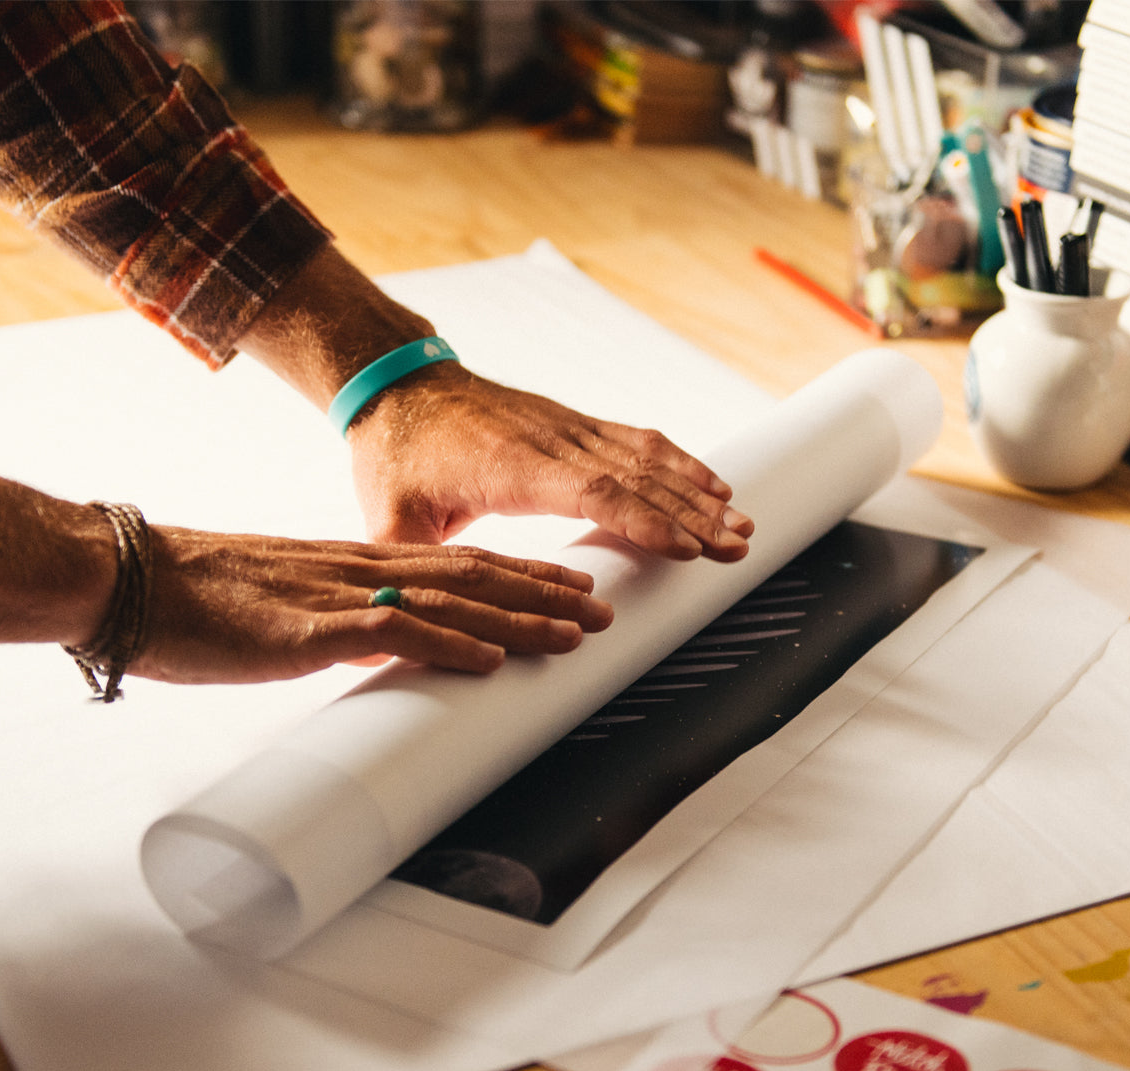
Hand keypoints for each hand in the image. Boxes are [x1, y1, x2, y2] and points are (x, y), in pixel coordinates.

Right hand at [132, 528, 613, 683]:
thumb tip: (380, 648)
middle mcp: (361, 570)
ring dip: (517, 619)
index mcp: (359, 563)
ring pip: (449, 600)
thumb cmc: (203, 597)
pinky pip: (390, 633)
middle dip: (544, 594)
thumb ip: (341, 622)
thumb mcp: (291, 606)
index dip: (522, 575)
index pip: (459, 563)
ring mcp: (338, 596)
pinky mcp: (306, 631)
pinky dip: (447, 644)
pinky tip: (490, 659)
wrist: (130, 580)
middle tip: (604, 609)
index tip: (571, 586)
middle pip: (473, 576)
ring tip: (575, 633)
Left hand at [347, 362, 754, 559]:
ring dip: (696, 490)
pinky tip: (712, 484)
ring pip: (646, 457)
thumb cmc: (395, 455)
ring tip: (741, 523)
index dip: (642, 519)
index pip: (592, 491)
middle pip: (635, 476)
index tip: (687, 547)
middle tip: (737, 547)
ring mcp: (567, 429)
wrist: (399, 385)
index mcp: (512, 468)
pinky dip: (680, 462)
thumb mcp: (388, 518)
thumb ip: (411, 570)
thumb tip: (418, 625)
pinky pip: (637, 440)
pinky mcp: (574, 425)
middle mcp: (551, 441)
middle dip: (691, 514)